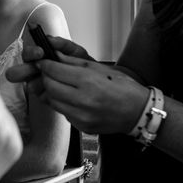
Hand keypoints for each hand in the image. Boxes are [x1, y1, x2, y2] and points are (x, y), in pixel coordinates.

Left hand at [8, 40, 147, 134]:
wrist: (138, 112)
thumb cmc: (123, 87)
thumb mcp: (99, 68)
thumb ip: (73, 62)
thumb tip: (54, 56)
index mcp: (88, 81)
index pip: (54, 70)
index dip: (45, 64)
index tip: (44, 61)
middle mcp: (83, 100)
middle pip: (49, 86)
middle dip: (46, 76)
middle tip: (49, 71)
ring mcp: (81, 116)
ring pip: (53, 100)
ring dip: (52, 90)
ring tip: (61, 83)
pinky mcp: (81, 126)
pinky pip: (63, 112)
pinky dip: (62, 103)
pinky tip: (71, 97)